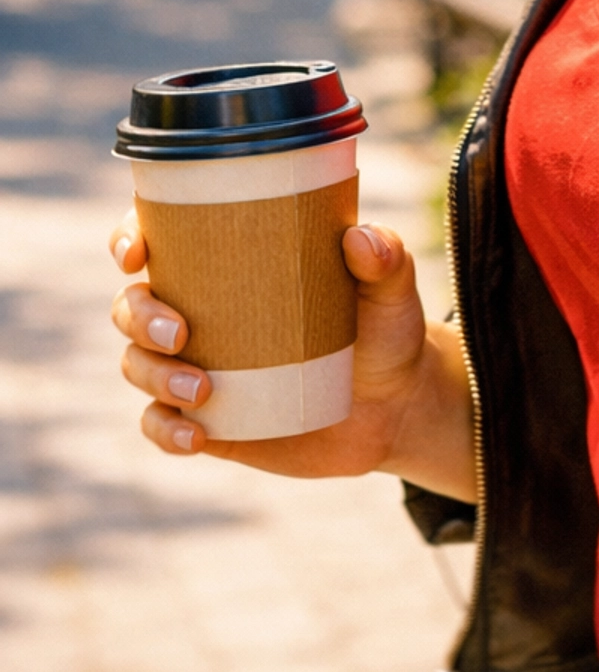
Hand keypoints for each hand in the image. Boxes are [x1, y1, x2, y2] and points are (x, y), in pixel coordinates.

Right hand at [108, 207, 472, 492]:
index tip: (137, 252)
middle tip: (180, 333)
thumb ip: (385, 259)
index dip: (129, 237)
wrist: (396, 405)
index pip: (159, 236)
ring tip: (204, 390)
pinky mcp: (208, 419)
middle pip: (133, 303)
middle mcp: (202, 310)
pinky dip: (165, 431)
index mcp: (231, 262)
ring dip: (154, 375)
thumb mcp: (391, 290)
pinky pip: (159, 425)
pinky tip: (197, 435)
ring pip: (138, 364)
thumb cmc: (384, 328)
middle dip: (139, 315)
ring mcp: (199, 367)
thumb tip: (360, 238)